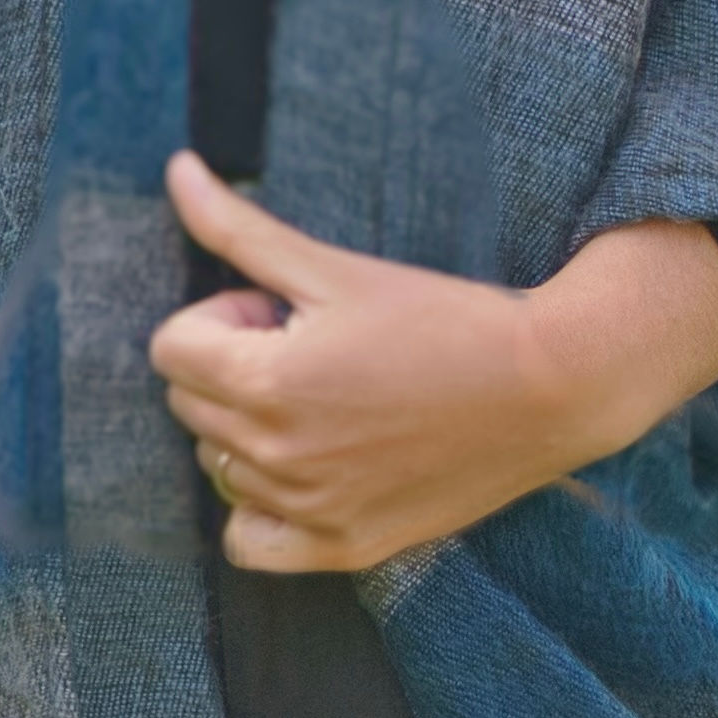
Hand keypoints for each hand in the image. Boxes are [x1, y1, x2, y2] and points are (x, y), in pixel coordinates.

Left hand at [147, 152, 717, 576]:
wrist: (548, 388)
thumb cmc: (443, 318)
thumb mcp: (333, 267)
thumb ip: (238, 229)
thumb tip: (176, 170)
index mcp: (266, 383)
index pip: (170, 348)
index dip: (224, 317)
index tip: (285, 312)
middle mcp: (278, 456)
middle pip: (190, 404)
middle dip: (236, 366)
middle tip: (316, 349)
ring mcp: (309, 510)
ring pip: (219, 465)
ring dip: (251, 429)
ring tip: (328, 400)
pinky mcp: (343, 547)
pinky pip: (248, 541)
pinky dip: (260, 506)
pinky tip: (306, 468)